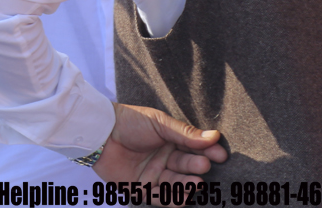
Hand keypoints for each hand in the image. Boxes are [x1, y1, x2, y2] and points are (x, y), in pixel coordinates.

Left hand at [93, 103, 226, 196]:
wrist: (100, 131)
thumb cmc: (129, 122)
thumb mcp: (159, 124)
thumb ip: (185, 133)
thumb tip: (215, 137)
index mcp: (170, 141)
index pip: (193, 149)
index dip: (208, 152)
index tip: (221, 155)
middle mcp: (164, 159)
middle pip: (186, 167)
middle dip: (196, 167)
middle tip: (204, 165)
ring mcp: (153, 174)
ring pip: (176, 184)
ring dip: (187, 185)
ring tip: (196, 182)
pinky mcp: (141, 188)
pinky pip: (160, 197)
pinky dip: (173, 199)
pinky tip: (183, 196)